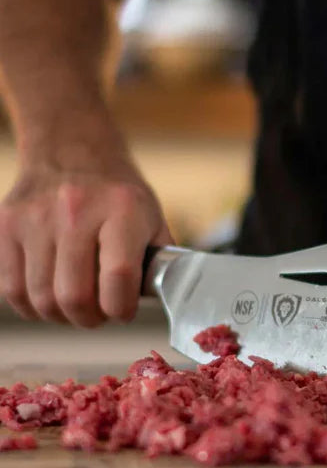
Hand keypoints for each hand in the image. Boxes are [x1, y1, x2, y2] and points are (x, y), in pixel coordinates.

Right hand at [0, 159, 173, 325]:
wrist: (71, 148)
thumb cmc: (116, 194)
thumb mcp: (152, 218)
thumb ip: (161, 263)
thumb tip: (168, 301)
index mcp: (122, 210)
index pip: (119, 277)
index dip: (122, 309)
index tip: (123, 311)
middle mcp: (76, 211)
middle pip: (75, 297)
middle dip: (91, 319)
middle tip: (99, 314)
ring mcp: (36, 218)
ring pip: (42, 300)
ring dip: (62, 316)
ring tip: (76, 305)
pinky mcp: (7, 226)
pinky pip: (13, 290)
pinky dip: (31, 307)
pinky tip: (49, 297)